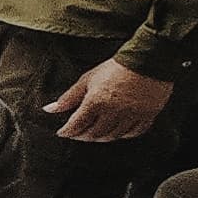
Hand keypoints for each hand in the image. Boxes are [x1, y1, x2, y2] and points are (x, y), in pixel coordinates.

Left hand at [47, 57, 172, 146]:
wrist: (147, 60)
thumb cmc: (116, 67)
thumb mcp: (87, 79)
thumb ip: (69, 97)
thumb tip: (49, 109)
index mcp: (96, 102)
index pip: (76, 125)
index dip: (67, 132)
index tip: (62, 133)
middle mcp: (113, 112)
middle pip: (94, 134)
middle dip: (82, 136)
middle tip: (77, 134)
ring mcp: (132, 115)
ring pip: (113, 136)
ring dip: (101, 137)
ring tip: (94, 133)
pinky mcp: (148, 115)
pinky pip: (134, 133)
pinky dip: (123, 135)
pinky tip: (117, 131)